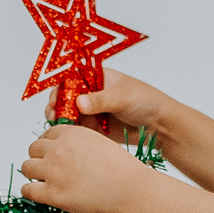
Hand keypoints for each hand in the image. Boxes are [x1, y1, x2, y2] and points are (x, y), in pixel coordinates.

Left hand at [20, 124, 149, 212]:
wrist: (132, 190)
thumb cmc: (123, 171)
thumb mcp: (100, 143)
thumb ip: (79, 144)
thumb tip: (66, 151)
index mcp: (71, 134)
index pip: (46, 135)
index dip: (48, 146)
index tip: (51, 154)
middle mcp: (58, 149)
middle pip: (33, 148)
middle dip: (39, 158)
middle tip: (47, 169)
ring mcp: (53, 171)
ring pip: (26, 167)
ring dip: (32, 173)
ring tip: (42, 181)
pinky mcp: (52, 194)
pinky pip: (27, 190)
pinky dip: (29, 191)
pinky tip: (38, 194)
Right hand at [47, 69, 173, 143]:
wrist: (160, 126)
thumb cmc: (146, 101)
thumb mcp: (122, 97)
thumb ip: (100, 100)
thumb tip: (79, 102)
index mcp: (97, 77)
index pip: (71, 77)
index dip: (61, 87)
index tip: (56, 98)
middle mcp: (91, 92)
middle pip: (65, 96)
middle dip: (57, 105)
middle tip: (54, 115)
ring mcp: (91, 111)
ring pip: (67, 114)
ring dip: (60, 119)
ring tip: (59, 126)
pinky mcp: (94, 128)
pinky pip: (76, 129)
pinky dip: (69, 132)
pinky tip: (66, 135)